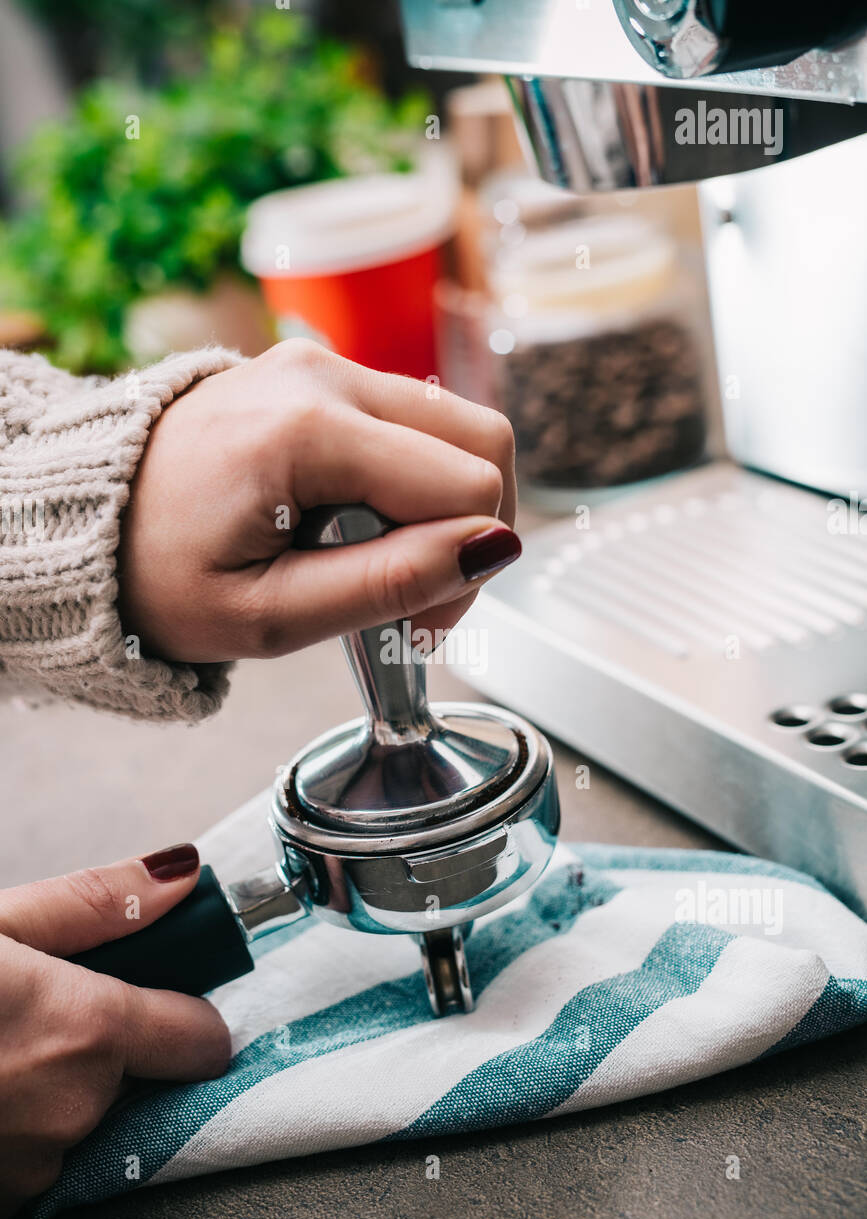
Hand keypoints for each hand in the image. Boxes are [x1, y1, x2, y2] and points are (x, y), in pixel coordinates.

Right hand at [0, 845, 229, 1218]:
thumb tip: (178, 875)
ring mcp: (27, 1175)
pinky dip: (6, 1134)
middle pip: (133, 1080)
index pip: (201, 1040)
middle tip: (26, 1013)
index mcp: (87, 1032)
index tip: (161, 999)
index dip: (184, 1014)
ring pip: (75, 1125)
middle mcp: (71, 1114)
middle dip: (98, 1049)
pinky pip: (27, 1166)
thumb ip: (95, 904)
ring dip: (46, 1094)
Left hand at [118, 340, 519, 662]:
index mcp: (307, 430)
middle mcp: (323, 374)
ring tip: (378, 562)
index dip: (468, 565)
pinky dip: (412, 480)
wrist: (90, 525)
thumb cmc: (159, 576)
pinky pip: (413, 420)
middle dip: (471, 529)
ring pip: (455, 426)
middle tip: (417, 596)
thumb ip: (389, 582)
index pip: (467, 485)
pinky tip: (359, 525)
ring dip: (443, 505)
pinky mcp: (321, 374)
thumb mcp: (269, 615)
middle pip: (481, 439)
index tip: (420, 624)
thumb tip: (493, 549)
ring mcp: (322, 364)